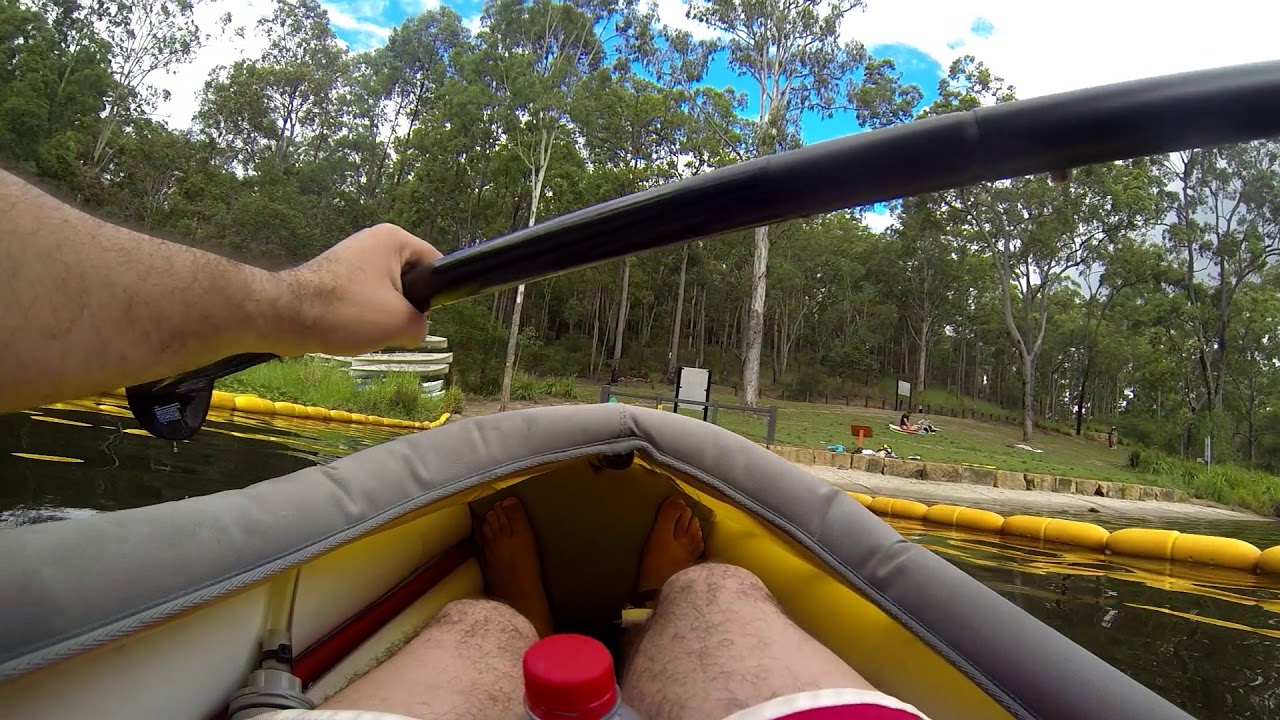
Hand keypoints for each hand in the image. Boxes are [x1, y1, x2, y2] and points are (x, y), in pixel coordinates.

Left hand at [271, 224, 442, 355]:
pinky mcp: (336, 274)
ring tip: (370, 329)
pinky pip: (365, 295)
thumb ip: (422, 325)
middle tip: (395, 327)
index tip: (422, 317)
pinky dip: (363, 313)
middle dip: (406, 307)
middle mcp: (374, 240)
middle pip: (410, 279)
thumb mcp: (400, 323)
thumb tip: (415, 328)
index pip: (434, 265)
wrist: (286, 316)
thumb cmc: (347, 310)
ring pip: (387, 291)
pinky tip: (353, 328)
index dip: (435, 295)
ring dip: (384, 313)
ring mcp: (352, 256)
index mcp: (394, 239)